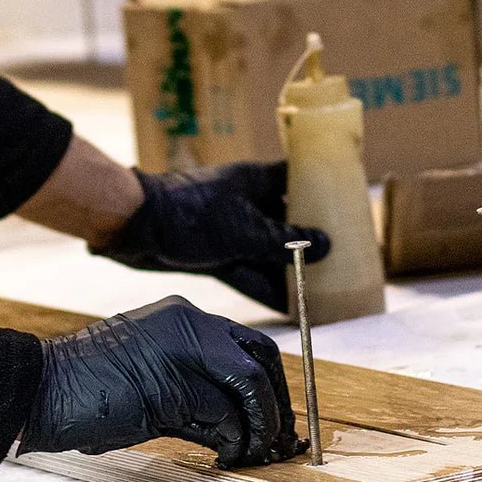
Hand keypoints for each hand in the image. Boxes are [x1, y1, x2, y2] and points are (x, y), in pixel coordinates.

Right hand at [18, 296, 303, 468]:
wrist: (44, 386)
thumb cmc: (91, 384)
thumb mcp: (150, 367)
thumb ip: (192, 378)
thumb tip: (237, 415)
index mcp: (183, 315)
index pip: (249, 341)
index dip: (270, 381)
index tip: (275, 413)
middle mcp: (189, 323)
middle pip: (259, 358)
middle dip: (274, 402)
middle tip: (276, 438)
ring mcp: (182, 351)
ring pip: (247, 386)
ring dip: (257, 428)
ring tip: (250, 453)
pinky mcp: (173, 386)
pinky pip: (223, 415)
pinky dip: (233, 441)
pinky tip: (226, 456)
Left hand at [93, 161, 328, 312]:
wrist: (135, 227)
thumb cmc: (191, 215)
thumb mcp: (246, 230)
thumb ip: (285, 241)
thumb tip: (326, 245)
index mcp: (255, 181)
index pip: (295, 176)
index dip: (320, 185)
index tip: (346, 201)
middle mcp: (246, 203)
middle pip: (286, 218)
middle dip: (310, 237)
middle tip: (344, 256)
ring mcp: (230, 230)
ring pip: (269, 249)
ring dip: (290, 268)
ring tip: (324, 289)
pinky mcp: (215, 255)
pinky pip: (249, 271)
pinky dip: (266, 286)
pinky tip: (289, 305)